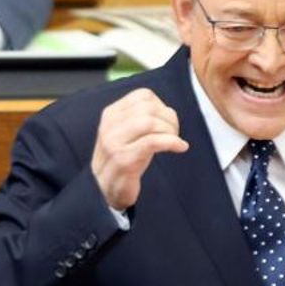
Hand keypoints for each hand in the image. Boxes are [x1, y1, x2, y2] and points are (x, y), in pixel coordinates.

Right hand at [90, 88, 187, 211]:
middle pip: (149, 108)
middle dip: (169, 119)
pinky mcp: (124, 160)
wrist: (104, 189)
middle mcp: (110, 126)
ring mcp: (115, 143)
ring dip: (170, 130)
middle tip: (175, 133)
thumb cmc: (123, 159)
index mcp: (111, 114)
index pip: (142, 95)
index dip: (162, 106)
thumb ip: (140, 118)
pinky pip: (153, 142)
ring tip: (176, 141)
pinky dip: (172, 142)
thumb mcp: (127, 133)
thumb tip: (169, 112)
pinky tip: (180, 147)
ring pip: (150, 122)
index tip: (167, 120)